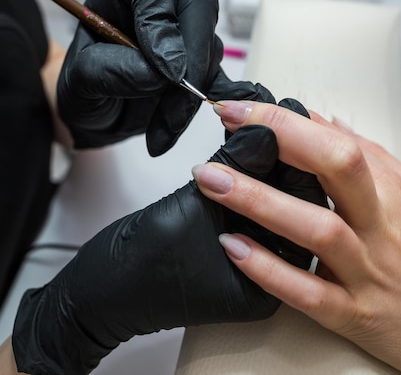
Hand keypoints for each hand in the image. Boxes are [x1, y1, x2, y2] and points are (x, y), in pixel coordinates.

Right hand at [12, 99, 326, 373]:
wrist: (98, 289)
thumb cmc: (135, 268)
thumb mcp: (188, 213)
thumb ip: (233, 173)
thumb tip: (266, 129)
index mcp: (267, 288)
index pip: (302, 211)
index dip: (295, 157)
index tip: (284, 113)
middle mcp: (267, 278)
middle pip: (295, 205)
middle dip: (285, 155)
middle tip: (270, 111)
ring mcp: (252, 263)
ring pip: (277, 201)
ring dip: (268, 161)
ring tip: (255, 123)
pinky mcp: (235, 245)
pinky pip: (256, 206)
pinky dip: (252, 174)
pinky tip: (244, 144)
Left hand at [57, 0, 272, 155]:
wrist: (95, 119)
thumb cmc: (81, 90)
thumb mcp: (78, 82)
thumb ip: (110, 70)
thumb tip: (157, 74)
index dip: (162, 13)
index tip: (161, 63)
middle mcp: (162, 5)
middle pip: (199, 4)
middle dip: (191, 55)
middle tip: (174, 92)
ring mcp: (186, 35)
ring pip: (211, 49)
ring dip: (190, 96)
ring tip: (160, 127)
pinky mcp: (201, 67)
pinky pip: (216, 82)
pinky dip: (198, 111)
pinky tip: (171, 130)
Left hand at [192, 100, 400, 374]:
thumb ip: (373, 161)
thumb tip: (326, 123)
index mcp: (396, 195)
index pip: (339, 142)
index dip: (287, 120)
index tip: (244, 108)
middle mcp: (383, 228)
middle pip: (337, 168)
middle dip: (278, 139)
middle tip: (227, 125)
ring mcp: (369, 273)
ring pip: (315, 229)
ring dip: (258, 201)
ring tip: (213, 180)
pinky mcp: (356, 316)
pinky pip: (308, 293)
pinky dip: (268, 269)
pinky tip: (234, 248)